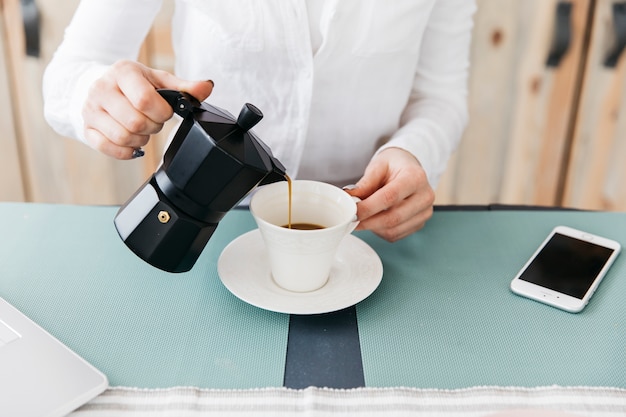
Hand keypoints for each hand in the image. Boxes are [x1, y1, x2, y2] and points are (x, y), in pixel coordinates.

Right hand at [82, 60, 213, 158]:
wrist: (102, 85)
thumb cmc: (135, 84)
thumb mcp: (159, 80)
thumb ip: (184, 87)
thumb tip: (206, 87)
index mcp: (123, 72)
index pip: (145, 100)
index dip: (161, 112)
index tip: (164, 111)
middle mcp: (102, 89)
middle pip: (135, 122)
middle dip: (152, 127)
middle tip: (153, 120)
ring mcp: (91, 110)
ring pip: (123, 137)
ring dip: (141, 139)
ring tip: (142, 129)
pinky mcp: (87, 128)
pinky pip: (109, 148)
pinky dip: (126, 151)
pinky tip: (133, 142)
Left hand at [345, 147, 434, 241]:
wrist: (409, 168)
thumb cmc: (394, 165)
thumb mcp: (378, 166)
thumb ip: (365, 183)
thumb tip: (349, 197)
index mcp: (416, 178)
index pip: (390, 197)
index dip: (368, 207)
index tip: (352, 212)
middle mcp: (425, 196)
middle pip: (393, 217)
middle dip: (368, 222)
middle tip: (351, 220)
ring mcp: (425, 212)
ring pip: (393, 230)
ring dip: (373, 228)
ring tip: (362, 218)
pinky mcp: (419, 223)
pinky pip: (396, 235)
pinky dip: (380, 231)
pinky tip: (374, 220)